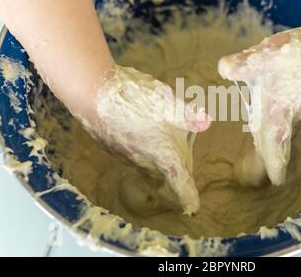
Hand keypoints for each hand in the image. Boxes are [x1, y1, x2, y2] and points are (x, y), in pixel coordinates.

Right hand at [87, 65, 210, 214]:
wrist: (92, 94)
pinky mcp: (114, 147)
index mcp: (163, 155)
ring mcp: (127, 156)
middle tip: (185, 169)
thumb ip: (188, 115)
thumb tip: (208, 122)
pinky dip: (145, 149)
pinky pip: (136, 154)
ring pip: (150, 164)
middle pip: (166, 175)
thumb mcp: (168, 103)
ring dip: (160, 161)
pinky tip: (144, 132)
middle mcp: (145, 161)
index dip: (189, 196)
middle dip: (177, 174)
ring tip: (168, 148)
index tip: (194, 207)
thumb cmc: (133, 101)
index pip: (180, 183)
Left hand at [218, 25, 300, 185]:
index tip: (275, 182)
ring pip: (283, 135)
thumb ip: (245, 63)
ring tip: (260, 163)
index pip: (274, 145)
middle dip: (267, 162)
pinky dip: (278, 134)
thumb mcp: (269, 54)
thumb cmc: (300, 53)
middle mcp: (290, 116)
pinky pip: (287, 123)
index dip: (273, 164)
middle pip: (277, 145)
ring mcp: (298, 108)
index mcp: (278, 111)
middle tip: (253, 180)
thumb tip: (223, 68)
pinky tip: (272, 132)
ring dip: (273, 150)